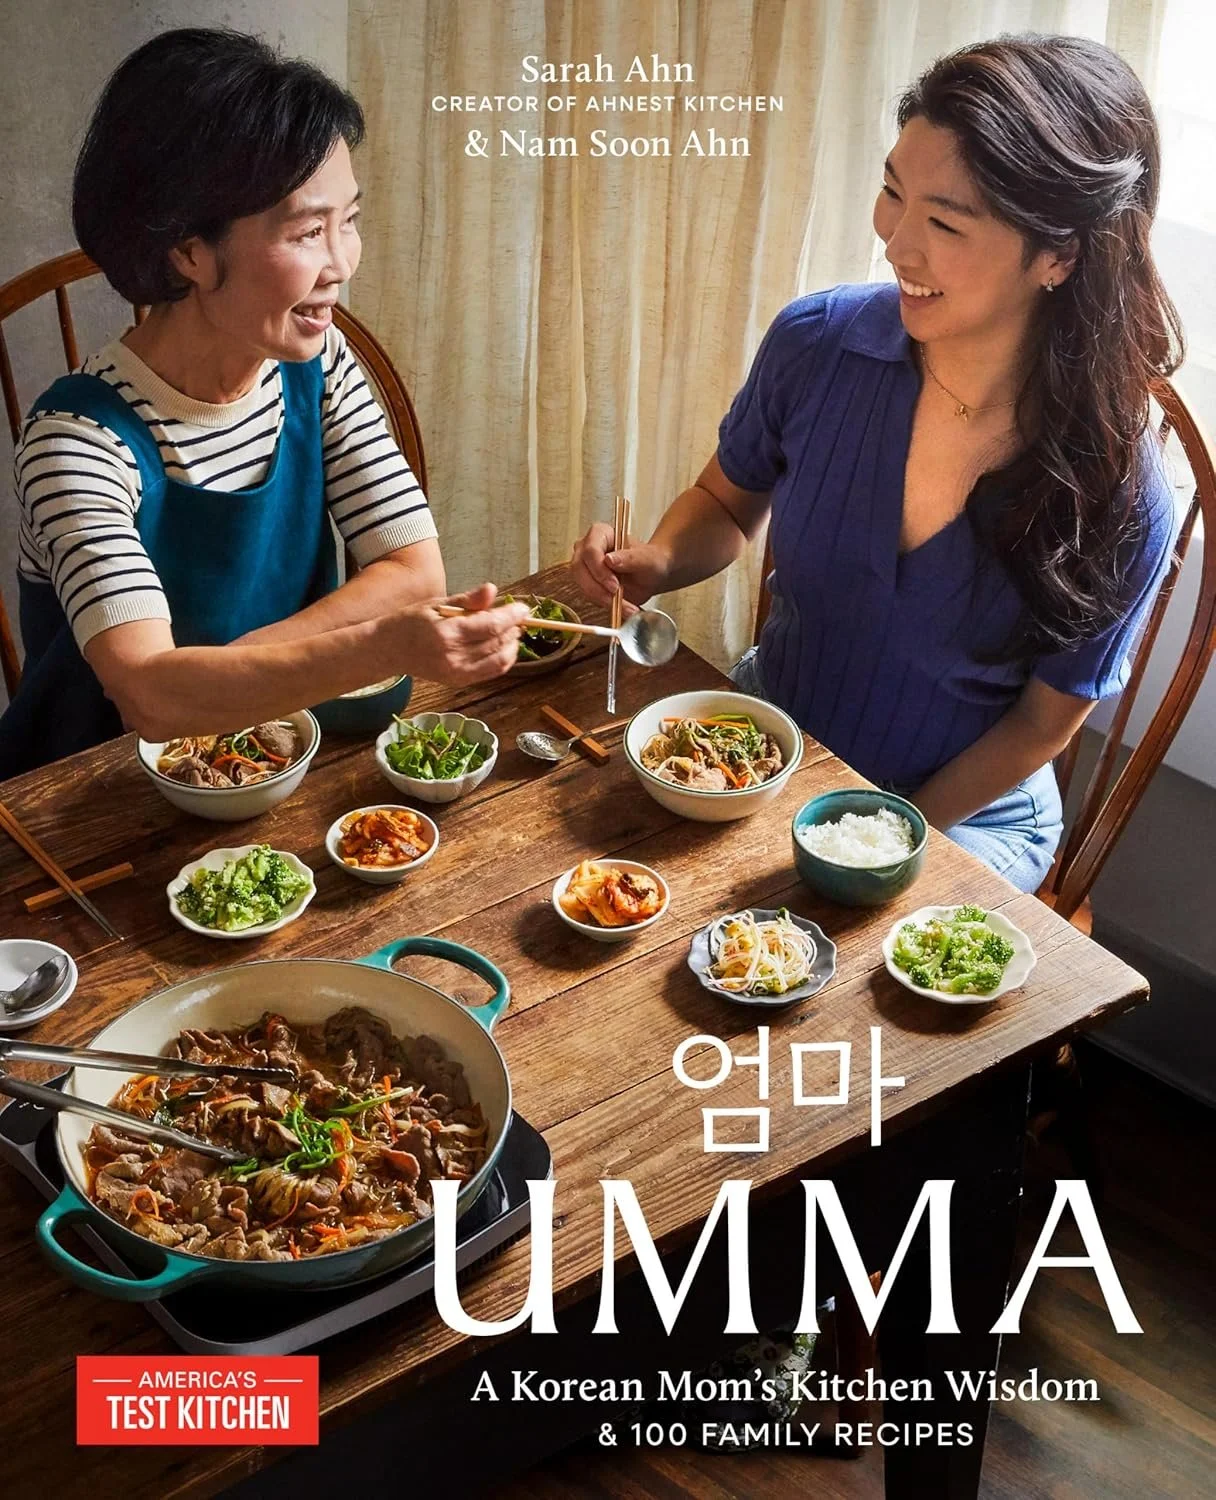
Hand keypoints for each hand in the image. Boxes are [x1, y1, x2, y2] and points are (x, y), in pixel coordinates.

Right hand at [388, 582, 531, 684]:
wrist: (390, 649)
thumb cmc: (413, 621)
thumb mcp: (438, 603)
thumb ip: (468, 600)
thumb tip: (492, 590)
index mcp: (446, 633)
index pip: (490, 625)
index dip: (512, 616)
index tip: (524, 608)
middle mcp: (453, 657)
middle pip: (498, 642)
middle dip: (513, 628)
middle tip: (518, 617)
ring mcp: (457, 673)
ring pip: (499, 660)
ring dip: (512, 645)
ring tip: (513, 630)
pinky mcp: (459, 682)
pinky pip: (491, 672)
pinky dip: (504, 659)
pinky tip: (505, 646)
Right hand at [570, 523, 669, 610]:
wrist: (652, 576)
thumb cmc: (650, 561)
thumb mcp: (646, 558)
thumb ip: (629, 557)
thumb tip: (609, 560)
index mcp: (600, 533)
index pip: (590, 550)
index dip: (600, 570)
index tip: (615, 585)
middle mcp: (587, 548)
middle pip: (580, 569)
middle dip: (598, 588)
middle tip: (617, 597)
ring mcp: (584, 566)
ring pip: (582, 585)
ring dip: (602, 599)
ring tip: (625, 606)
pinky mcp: (587, 583)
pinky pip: (589, 596)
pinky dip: (605, 604)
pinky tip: (621, 607)